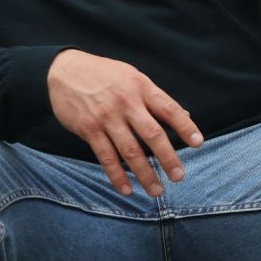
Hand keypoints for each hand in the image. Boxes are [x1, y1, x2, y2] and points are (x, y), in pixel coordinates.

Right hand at [47, 50, 203, 198]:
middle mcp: (126, 103)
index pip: (169, 109)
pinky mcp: (89, 129)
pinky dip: (116, 175)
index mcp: (140, 87)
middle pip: (152, 134)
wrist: (63, 70)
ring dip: (144, 173)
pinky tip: (126, 188)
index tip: (197, 143)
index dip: (185, 127)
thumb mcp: (132, 77)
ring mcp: (107, 117)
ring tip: (156, 190)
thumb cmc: (102, 74)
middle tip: (178, 176)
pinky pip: (106, 156)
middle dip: (167, 158)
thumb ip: (155, 98)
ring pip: (130, 150)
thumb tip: (184, 116)